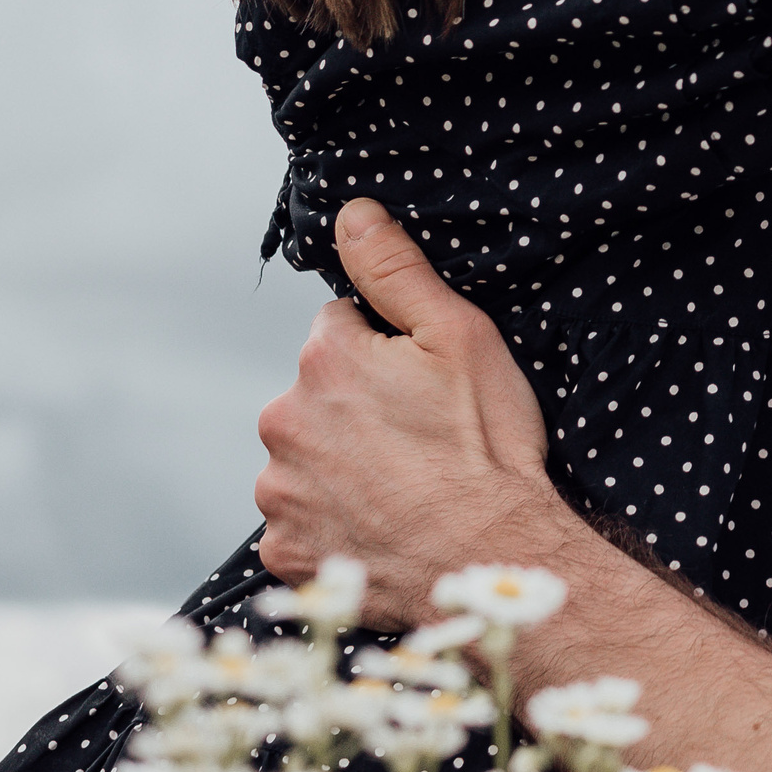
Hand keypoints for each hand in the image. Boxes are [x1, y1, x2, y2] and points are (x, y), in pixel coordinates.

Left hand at [255, 198, 555, 626]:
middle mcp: (284, 423)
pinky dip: (332, 519)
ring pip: (307, 455)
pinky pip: (301, 519)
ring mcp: (280, 493)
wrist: (492, 558)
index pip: (340, 327)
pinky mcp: (285, 551)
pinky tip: (380, 523)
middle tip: (420, 437)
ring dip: (341, 462)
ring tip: (404, 486)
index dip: (386, 350)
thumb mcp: (459, 335)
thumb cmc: (485, 445)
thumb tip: (351, 213)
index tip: (422, 384)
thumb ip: (394, 269)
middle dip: (358, 405)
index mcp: (323, 360)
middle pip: (318, 393)